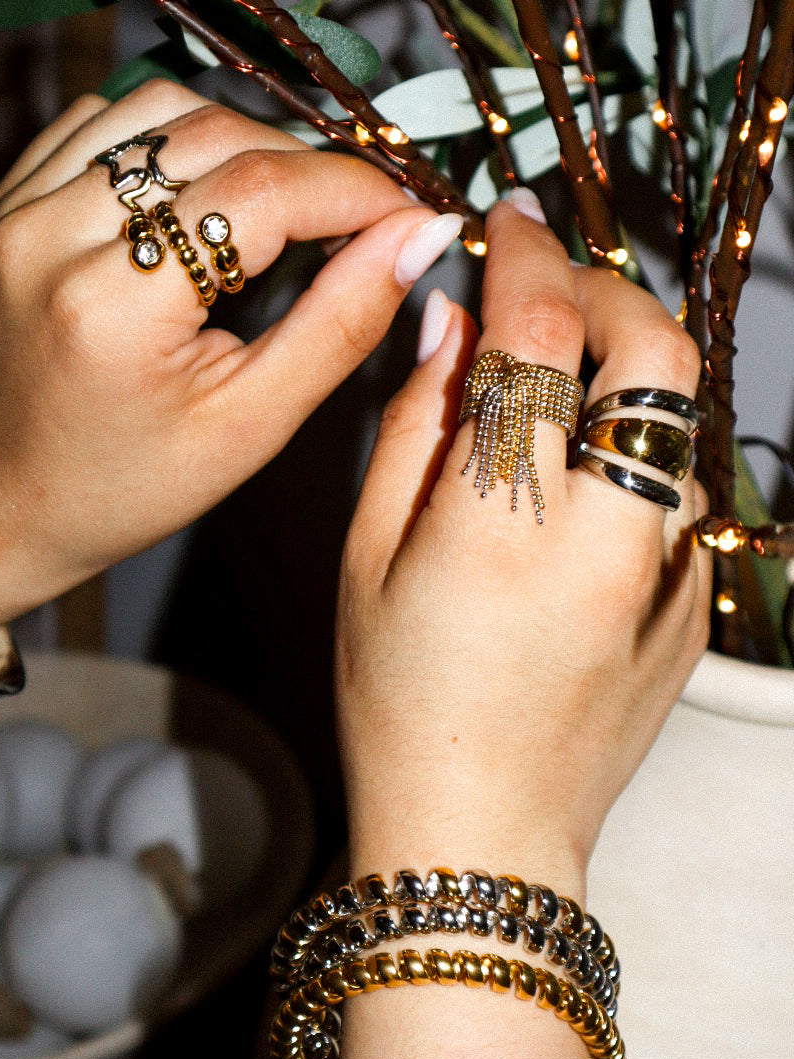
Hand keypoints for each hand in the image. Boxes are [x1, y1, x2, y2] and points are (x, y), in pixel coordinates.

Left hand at [0, 80, 462, 642]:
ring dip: (242, 139)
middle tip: (357, 219)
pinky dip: (172, 139)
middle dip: (307, 164)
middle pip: (216, 133)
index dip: (353, 190)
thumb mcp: (249, 425)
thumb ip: (341, 323)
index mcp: (110, 303)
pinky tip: (203, 195)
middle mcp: (49, 232)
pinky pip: (106, 122)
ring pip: (162, 109)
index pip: (261, 192)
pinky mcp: (6, 196)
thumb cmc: (126, 485)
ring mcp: (18, 205)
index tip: (410, 214)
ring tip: (284, 206)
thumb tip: (424, 234)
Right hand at [336, 194, 710, 893]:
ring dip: (624, 382)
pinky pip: (679, 499)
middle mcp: (603, 544)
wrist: (480, 833)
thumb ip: (412, 427)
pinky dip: (635, 465)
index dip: (525, 258)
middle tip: (552, 293)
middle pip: (655, 354)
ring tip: (556, 404)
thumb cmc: (401, 707)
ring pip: (676, 423)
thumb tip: (449, 323)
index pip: (539, 338)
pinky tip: (577, 501)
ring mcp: (663, 580)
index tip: (507, 224)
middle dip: (608, 293)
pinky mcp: (691, 611)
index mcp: (501, 527)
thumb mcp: (366, 560)